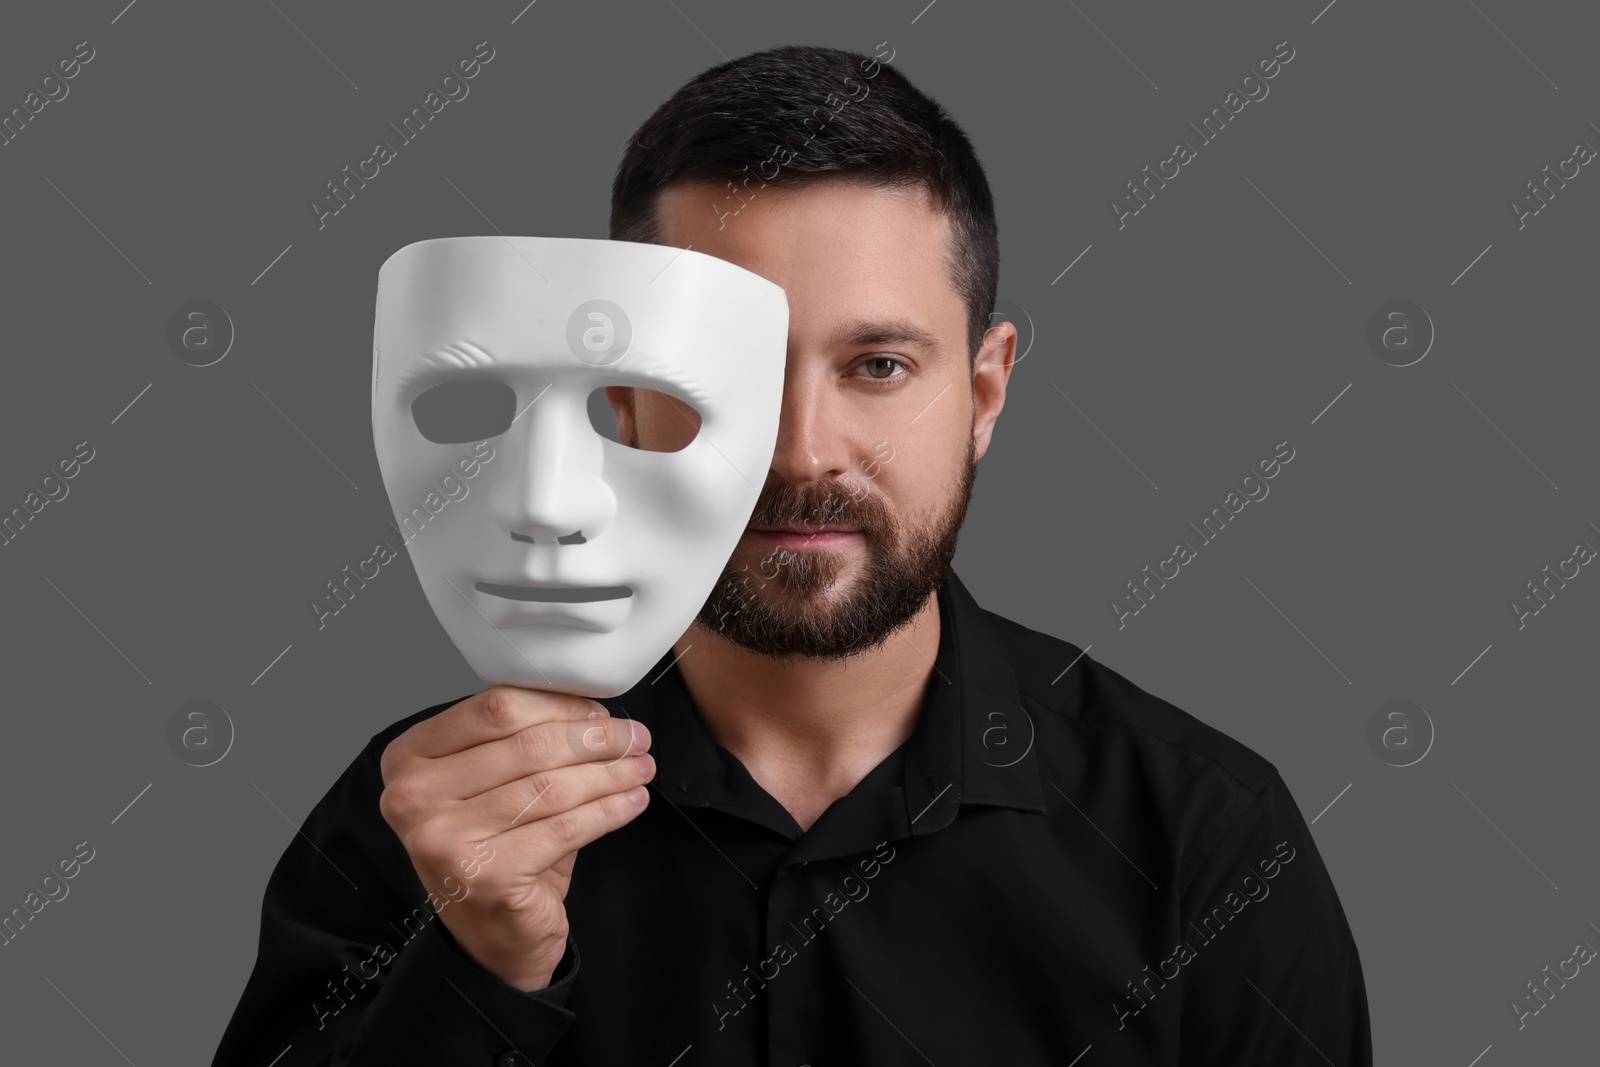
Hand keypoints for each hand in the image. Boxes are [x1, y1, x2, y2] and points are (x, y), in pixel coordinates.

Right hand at [378, 685, 653, 989]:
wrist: (489, 939)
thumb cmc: (494, 851)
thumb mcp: (493, 784)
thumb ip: (521, 741)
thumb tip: (593, 712)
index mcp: (409, 757)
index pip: (495, 708)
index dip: (559, 705)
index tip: (600, 712)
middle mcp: (413, 797)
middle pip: (529, 744)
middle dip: (595, 738)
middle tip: (634, 738)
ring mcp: (443, 839)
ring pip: (551, 786)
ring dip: (609, 773)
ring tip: (639, 767)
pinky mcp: (483, 876)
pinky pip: (565, 828)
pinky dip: (608, 810)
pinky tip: (630, 801)